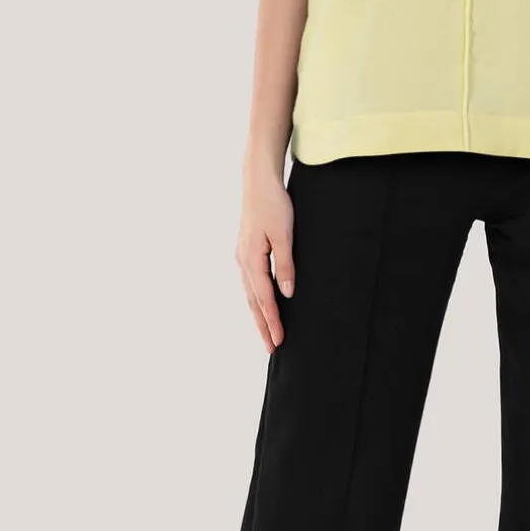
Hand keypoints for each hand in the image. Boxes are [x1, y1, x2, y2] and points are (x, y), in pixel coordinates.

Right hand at [237, 160, 296, 351]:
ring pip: (250, 294)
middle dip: (263, 326)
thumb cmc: (273, 205)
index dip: (272, 321)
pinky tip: (262, 305)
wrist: (258, 181)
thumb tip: (287, 293)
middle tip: (272, 349)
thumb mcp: (284, 235)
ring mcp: (242, 257)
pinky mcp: (246, 251)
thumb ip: (285, 264)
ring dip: (259, 315)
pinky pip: (250, 283)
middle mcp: (243, 262)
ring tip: (267, 334)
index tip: (279, 340)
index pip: (264, 298)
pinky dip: (256, 299)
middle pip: (253, 302)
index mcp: (251, 260)